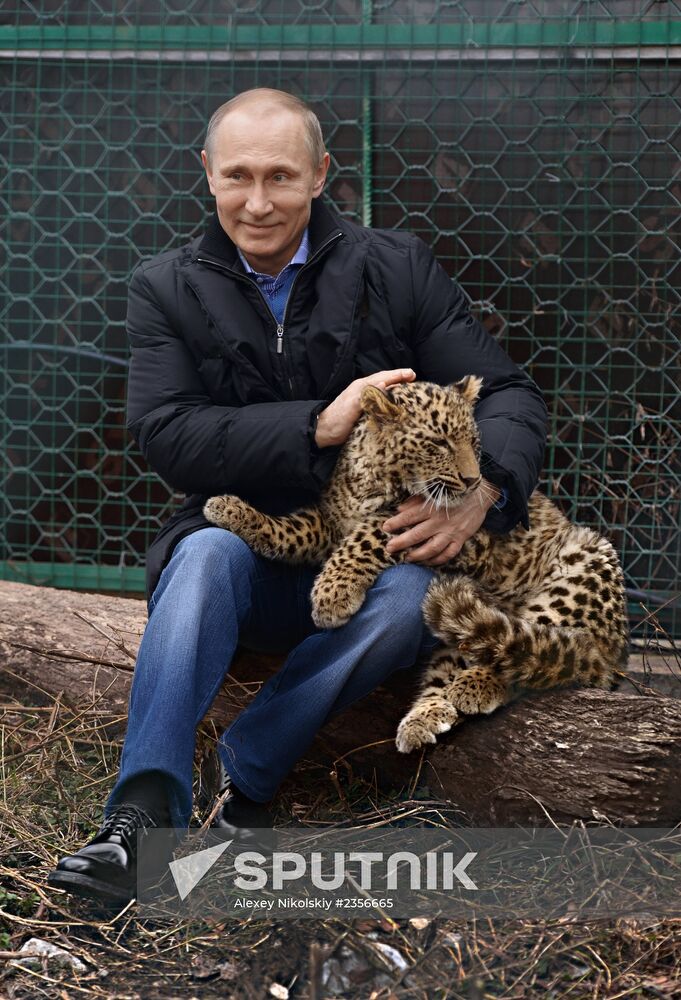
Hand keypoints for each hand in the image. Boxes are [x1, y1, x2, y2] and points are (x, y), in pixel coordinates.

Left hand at [315, 368, 415, 447]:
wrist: (323, 432)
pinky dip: (389, 398)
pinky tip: (395, 402)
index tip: (412, 374)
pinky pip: (379, 399)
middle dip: (399, 378)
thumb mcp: (352, 407)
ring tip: (409, 388)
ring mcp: (363, 399)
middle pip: (384, 380)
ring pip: (382, 389)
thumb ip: (367, 395)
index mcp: (361, 387)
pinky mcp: (363, 408)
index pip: (383, 377)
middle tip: (414, 377)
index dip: (398, 375)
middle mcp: (363, 390)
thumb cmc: (337, 420)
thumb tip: (383, 383)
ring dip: (395, 387)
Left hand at [382, 480, 500, 565]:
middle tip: (389, 548)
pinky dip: (437, 560)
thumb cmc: (453, 492)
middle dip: (401, 543)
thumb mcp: (433, 492)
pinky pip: (448, 554)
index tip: (385, 527)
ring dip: (418, 555)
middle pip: (418, 535)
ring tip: (407, 558)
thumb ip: (415, 502)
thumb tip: (399, 510)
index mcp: (432, 507)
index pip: (410, 516)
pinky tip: (428, 562)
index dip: (396, 523)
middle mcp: (440, 521)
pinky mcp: (461, 538)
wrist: (480, 495)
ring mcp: (451, 532)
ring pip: (432, 548)